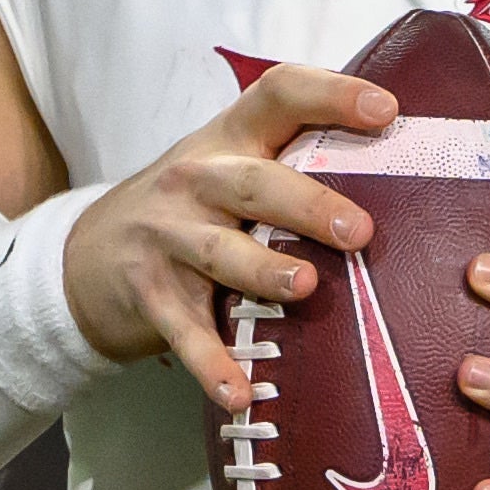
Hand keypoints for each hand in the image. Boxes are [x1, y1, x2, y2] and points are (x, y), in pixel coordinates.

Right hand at [63, 62, 395, 410]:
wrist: (86, 257)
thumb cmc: (190, 208)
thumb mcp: (228, 166)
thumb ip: (293, 161)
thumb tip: (402, 173)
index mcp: (229, 138)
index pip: (278, 95)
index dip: (331, 95)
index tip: (385, 109)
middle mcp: (196, 180)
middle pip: (253, 183)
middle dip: (308, 204)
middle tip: (358, 232)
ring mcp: (169, 237)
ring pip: (221, 252)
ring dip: (263, 272)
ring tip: (305, 289)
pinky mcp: (151, 296)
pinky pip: (186, 332)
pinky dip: (212, 364)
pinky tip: (240, 394)